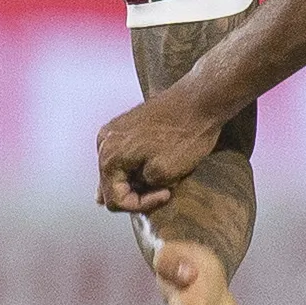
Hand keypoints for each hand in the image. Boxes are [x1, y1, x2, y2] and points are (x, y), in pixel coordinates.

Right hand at [96, 93, 225, 216]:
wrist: (200, 101)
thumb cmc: (185, 134)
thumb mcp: (165, 174)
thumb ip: (143, 187)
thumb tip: (136, 186)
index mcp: (110, 156)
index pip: (114, 199)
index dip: (141, 204)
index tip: (164, 195)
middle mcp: (105, 142)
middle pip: (112, 185)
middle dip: (136, 192)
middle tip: (162, 190)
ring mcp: (114, 131)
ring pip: (118, 170)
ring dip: (137, 179)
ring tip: (161, 178)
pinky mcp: (127, 125)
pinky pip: (125, 155)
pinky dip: (138, 165)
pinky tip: (155, 166)